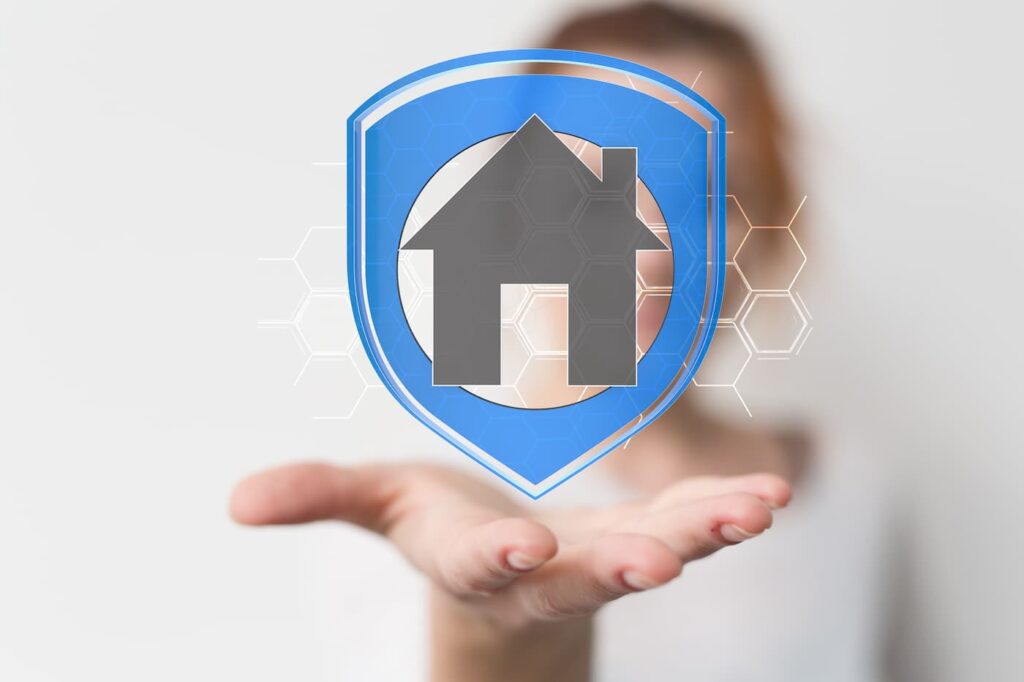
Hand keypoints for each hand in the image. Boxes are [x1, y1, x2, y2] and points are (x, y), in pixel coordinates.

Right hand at [229, 461, 789, 628]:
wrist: (510, 577)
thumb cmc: (442, 535)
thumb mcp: (379, 509)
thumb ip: (319, 500)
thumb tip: (237, 501)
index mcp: (475, 562)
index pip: (481, 566)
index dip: (496, 557)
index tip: (520, 545)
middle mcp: (545, 574)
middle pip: (583, 576)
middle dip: (618, 565)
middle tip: (658, 559)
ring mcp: (602, 562)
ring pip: (654, 552)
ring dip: (703, 534)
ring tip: (753, 511)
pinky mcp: (643, 540)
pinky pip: (688, 529)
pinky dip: (727, 515)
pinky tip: (773, 496)